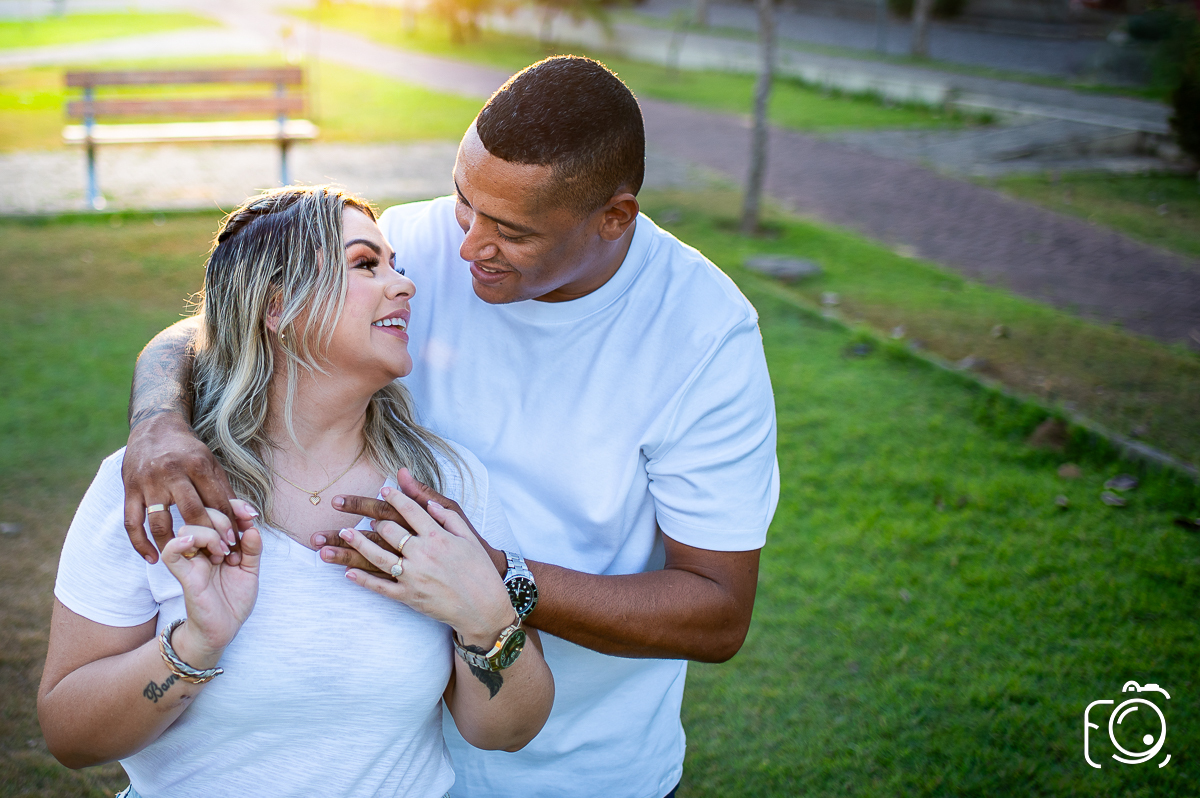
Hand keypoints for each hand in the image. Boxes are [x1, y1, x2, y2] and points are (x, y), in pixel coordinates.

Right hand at [122, 411, 254, 564]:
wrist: (155, 428)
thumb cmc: (188, 451)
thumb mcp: (211, 464)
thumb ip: (227, 492)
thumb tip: (250, 516)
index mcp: (197, 465)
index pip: (217, 501)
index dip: (229, 524)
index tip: (237, 542)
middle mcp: (172, 473)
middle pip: (192, 512)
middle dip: (209, 536)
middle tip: (219, 554)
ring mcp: (148, 483)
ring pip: (160, 522)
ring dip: (174, 544)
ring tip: (188, 559)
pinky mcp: (129, 491)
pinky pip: (132, 523)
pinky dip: (140, 544)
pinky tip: (153, 558)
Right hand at [161, 507, 262, 664]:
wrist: (223, 629)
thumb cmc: (234, 600)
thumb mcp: (250, 571)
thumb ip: (253, 549)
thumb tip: (252, 528)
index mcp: (218, 544)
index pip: (219, 513)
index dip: (233, 508)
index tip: (250, 515)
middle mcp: (203, 549)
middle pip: (202, 514)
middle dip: (223, 519)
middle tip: (234, 540)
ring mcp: (192, 560)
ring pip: (188, 528)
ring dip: (209, 533)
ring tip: (223, 553)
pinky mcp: (185, 575)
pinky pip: (171, 553)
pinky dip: (181, 543)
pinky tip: (196, 545)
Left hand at [339, 489, 513, 644]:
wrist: (483, 606)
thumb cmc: (479, 569)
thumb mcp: (468, 537)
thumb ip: (447, 517)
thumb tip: (428, 502)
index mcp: (438, 536)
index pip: (410, 510)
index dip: (395, 498)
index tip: (383, 489)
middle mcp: (423, 554)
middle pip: (389, 531)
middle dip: (370, 519)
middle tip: (355, 512)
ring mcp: (413, 576)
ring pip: (378, 556)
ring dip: (357, 544)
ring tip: (342, 534)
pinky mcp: (409, 596)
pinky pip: (381, 587)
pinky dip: (363, 580)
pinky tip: (348, 572)